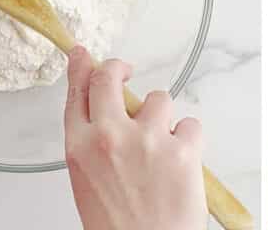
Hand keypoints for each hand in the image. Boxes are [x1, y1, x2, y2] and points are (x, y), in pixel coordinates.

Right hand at [64, 49, 205, 229]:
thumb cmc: (119, 227)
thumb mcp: (91, 183)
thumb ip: (96, 146)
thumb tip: (109, 115)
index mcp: (80, 150)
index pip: (76, 93)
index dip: (81, 68)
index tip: (83, 55)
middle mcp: (109, 138)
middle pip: (110, 77)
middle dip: (118, 68)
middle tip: (126, 71)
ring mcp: (146, 140)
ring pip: (158, 99)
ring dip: (163, 119)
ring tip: (162, 152)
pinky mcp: (181, 148)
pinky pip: (191, 124)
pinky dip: (190, 140)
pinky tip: (182, 164)